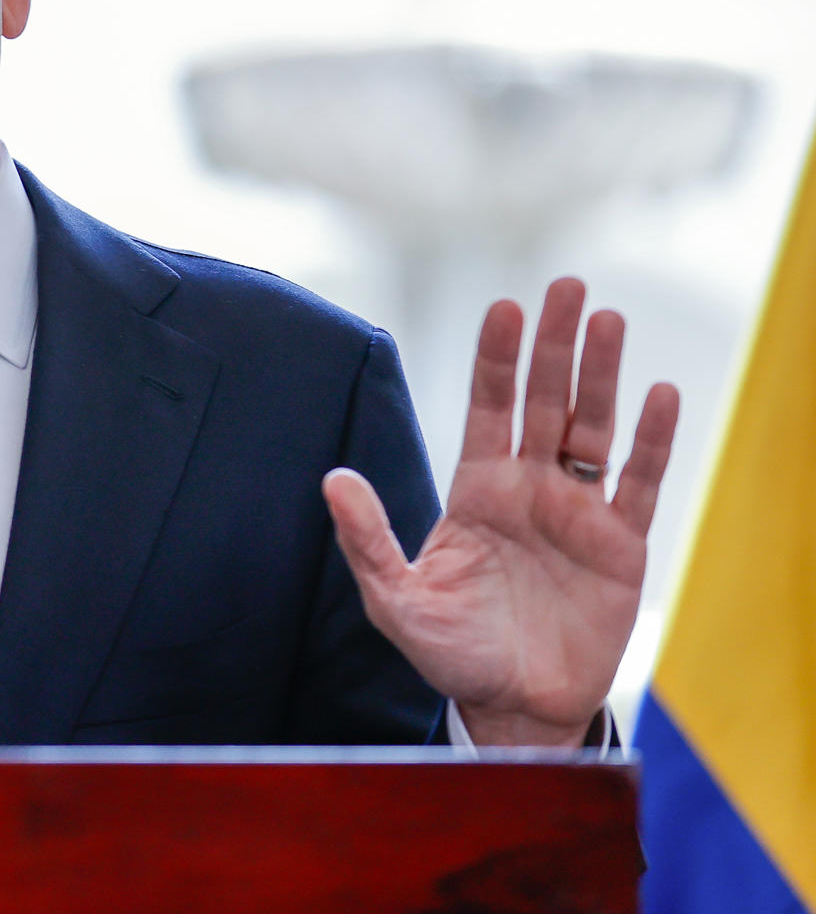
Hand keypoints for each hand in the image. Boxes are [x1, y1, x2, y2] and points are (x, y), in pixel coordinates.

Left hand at [322, 278, 679, 747]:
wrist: (511, 707)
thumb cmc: (450, 653)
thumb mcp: (396, 600)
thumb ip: (368, 540)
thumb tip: (333, 479)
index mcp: (476, 491)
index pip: (487, 407)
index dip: (496, 359)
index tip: (504, 308)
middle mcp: (529, 489)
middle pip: (545, 401)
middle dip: (555, 344)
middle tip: (567, 285)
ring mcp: (577, 513)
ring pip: (594, 428)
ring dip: (604, 375)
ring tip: (610, 319)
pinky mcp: (620, 546)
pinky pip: (638, 484)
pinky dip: (650, 440)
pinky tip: (659, 395)